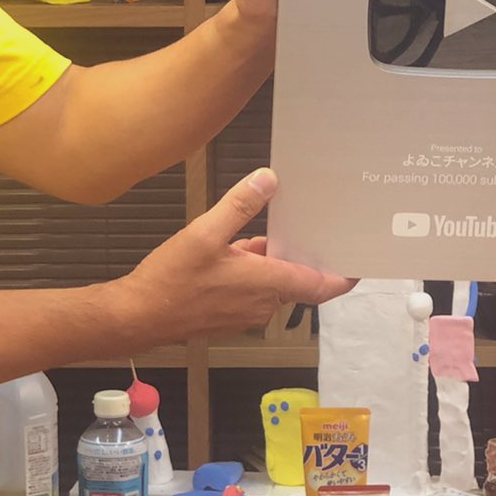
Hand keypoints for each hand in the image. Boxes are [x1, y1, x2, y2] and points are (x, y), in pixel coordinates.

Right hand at [116, 169, 354, 342]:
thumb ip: (239, 206)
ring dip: (271, 260)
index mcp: (266, 285)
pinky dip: (253, 271)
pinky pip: (253, 289)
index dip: (342, 277)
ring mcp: (245, 312)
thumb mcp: (205, 233)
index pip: (319, 286)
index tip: (359, 265)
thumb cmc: (170, 280)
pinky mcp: (228, 315)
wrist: (136, 316)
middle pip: (296, 280)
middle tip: (311, 225)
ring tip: (268, 228)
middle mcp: (263, 304)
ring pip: (272, 283)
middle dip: (301, 255)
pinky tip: (234, 249)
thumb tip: (268, 179)